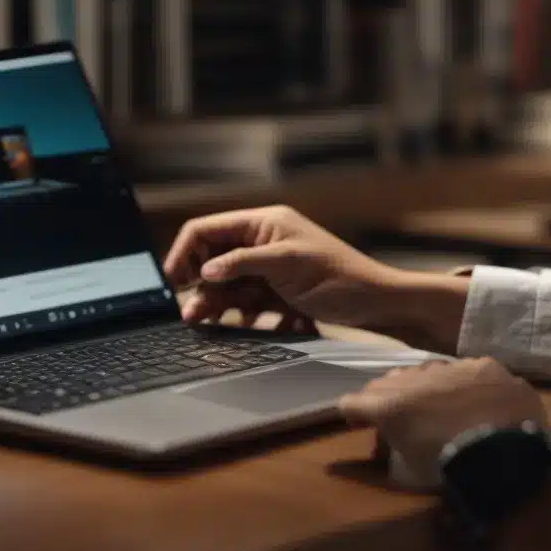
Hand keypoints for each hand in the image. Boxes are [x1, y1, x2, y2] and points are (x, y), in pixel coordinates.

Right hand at [162, 205, 409, 331]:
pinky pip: (246, 302)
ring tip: (199, 322)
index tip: (171, 281)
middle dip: (198, 284)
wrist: (380, 305)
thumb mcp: (288, 265)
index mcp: (264, 223)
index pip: (208, 230)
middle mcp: (263, 242)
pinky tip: (237, 327)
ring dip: (214, 302)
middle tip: (186, 313)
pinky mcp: (278, 293)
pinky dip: (239, 314)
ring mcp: (270, 269)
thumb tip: (205, 269)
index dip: (184, 252)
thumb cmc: (341, 278)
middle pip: (213, 259)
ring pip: (228, 284)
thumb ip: (243, 263)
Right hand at [338, 358, 548, 475]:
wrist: (505, 452)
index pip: (352, 402)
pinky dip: (467, 386)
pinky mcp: (484, 365)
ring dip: (428, 388)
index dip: (354, 415)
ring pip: (429, 372)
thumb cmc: (448, 468)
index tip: (361, 426)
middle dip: (390, 399)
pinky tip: (480, 403)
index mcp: (389, 405)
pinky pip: (468, 372)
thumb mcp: (408, 472)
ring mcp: (451, 367)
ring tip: (444, 410)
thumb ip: (392, 454)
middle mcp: (415, 378)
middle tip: (403, 420)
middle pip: (389, 382)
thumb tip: (388, 448)